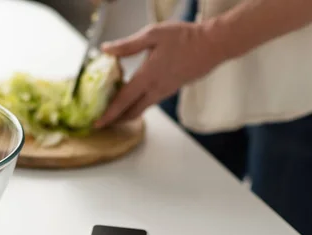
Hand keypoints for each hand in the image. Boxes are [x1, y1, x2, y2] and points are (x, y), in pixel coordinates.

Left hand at [94, 21, 223, 127]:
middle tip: (103, 121)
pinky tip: (132, 97)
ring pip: (142, 108)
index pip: (123, 100)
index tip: (98, 123)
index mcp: (148, 76)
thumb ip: (128, 45)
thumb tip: (106, 50)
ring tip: (114, 111)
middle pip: (132, 111)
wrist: (213, 44)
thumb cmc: (185, 37)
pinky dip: (138, 105)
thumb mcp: (153, 34)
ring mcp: (165, 91)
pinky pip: (150, 102)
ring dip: (127, 112)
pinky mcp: (171, 90)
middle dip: (116, 119)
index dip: (109, 113)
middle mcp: (156, 89)